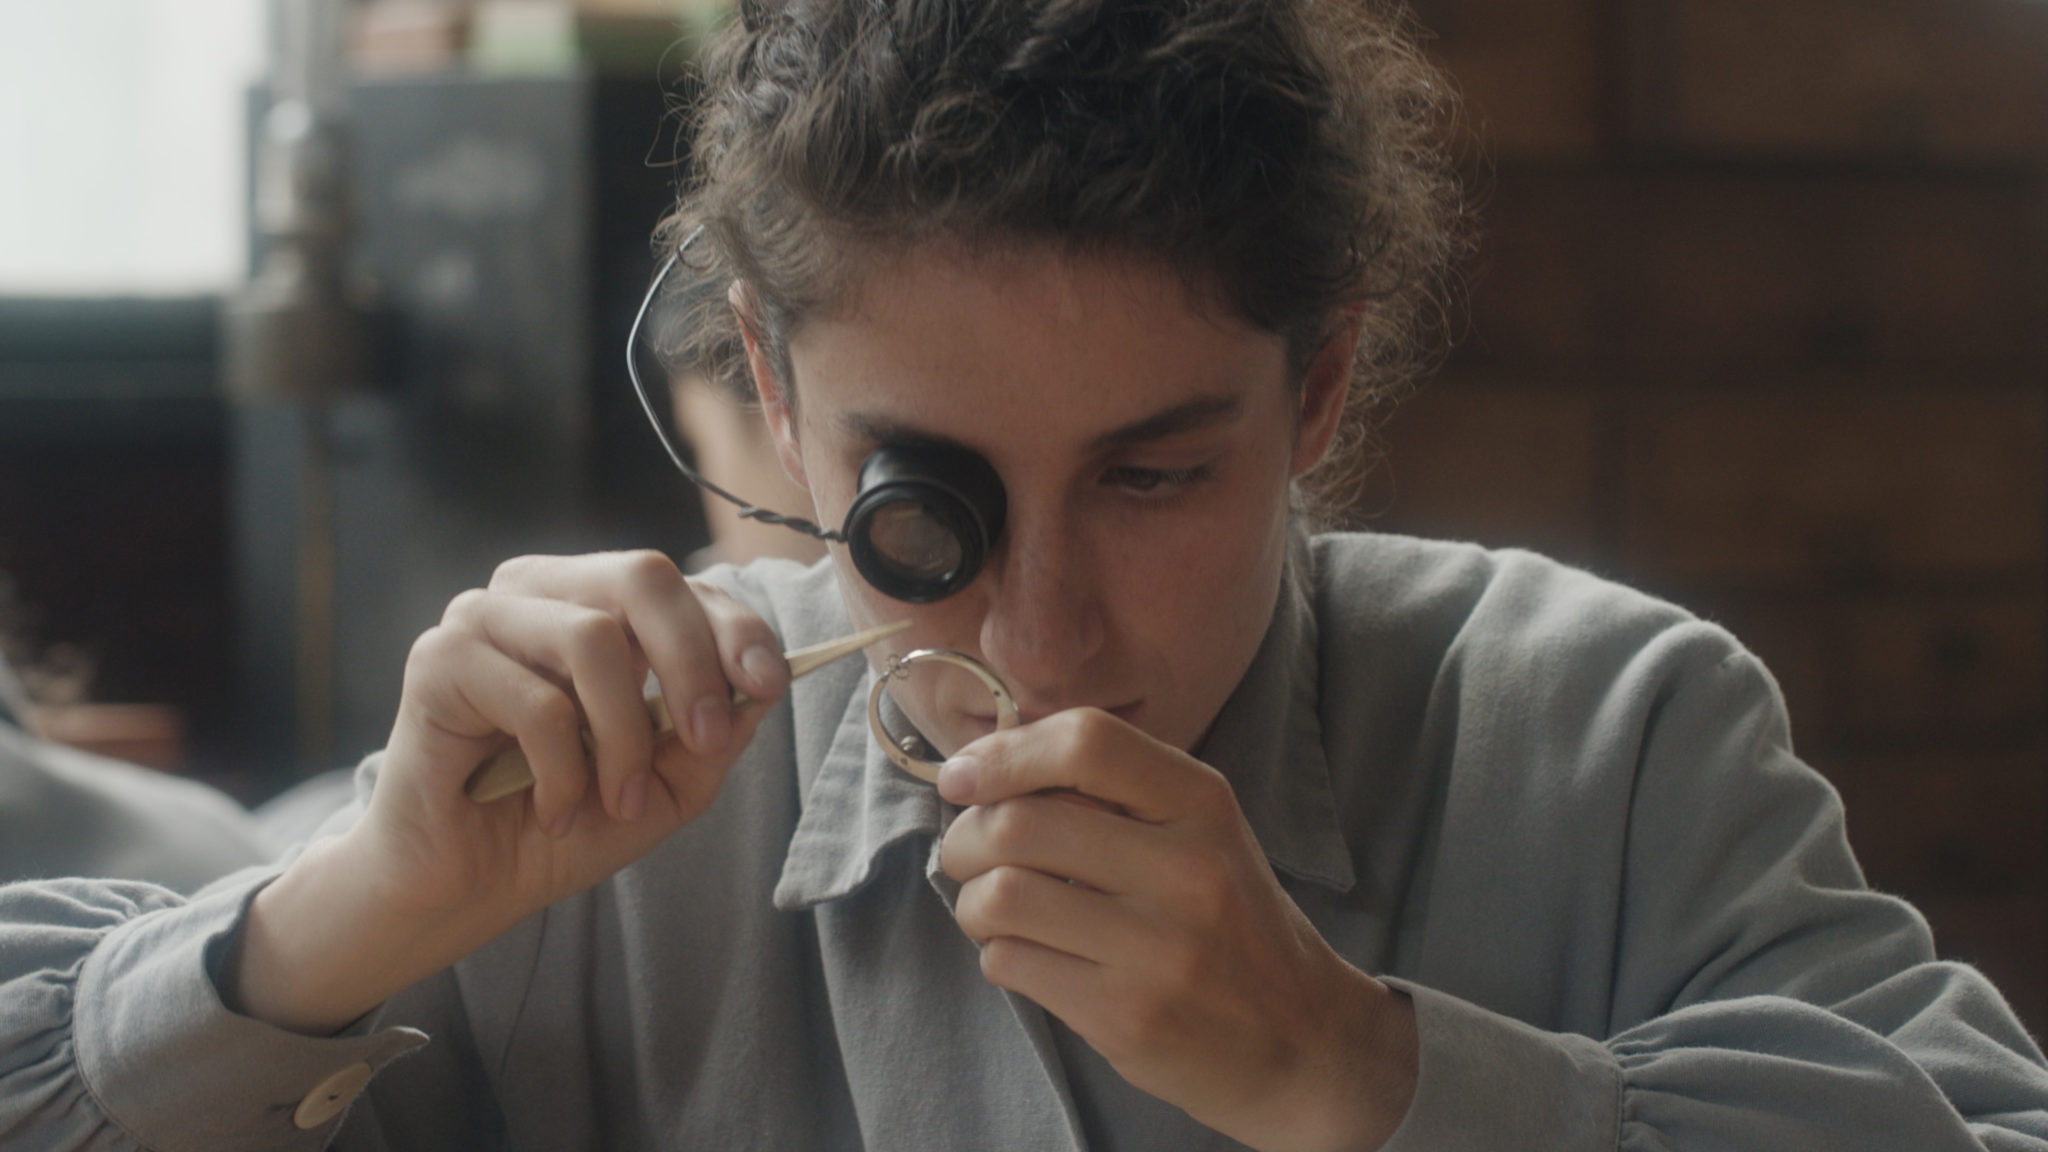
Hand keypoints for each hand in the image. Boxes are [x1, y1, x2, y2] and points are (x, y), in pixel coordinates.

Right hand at [228, 551, 787, 1034]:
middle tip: (705, 742)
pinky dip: (564, 771)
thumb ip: (716, 735)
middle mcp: (538, 593)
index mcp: (592, 603)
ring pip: (594, 639)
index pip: (679, 586)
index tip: (768, 685)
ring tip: (616, 801)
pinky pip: (538, 701)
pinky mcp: (439, 661)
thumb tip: (763, 685)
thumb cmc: (562, 823)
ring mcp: (482, 617)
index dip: (734, 628)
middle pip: (641, 578)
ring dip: (624, 738)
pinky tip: (554, 812)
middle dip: (692, 662)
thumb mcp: (666, 786)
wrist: (462, 889)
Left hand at [937, 709, 1416, 1151]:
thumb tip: (986, 764)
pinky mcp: (1127, 1015)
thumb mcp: (1200, 833)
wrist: (1302, 1039)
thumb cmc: (1229, 924)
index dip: (1003, 753)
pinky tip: (1028, 956)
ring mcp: (1159, 947)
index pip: (1085, 742)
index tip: (962, 776)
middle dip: (965, 838)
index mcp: (1203, 804)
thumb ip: (1114, 792)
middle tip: (964, 855)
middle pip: (1021, 824)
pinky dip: (999, 955)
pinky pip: (1012, 963)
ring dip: (972, 903)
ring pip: (1002, 897)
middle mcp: (1186, 868)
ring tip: (989, 910)